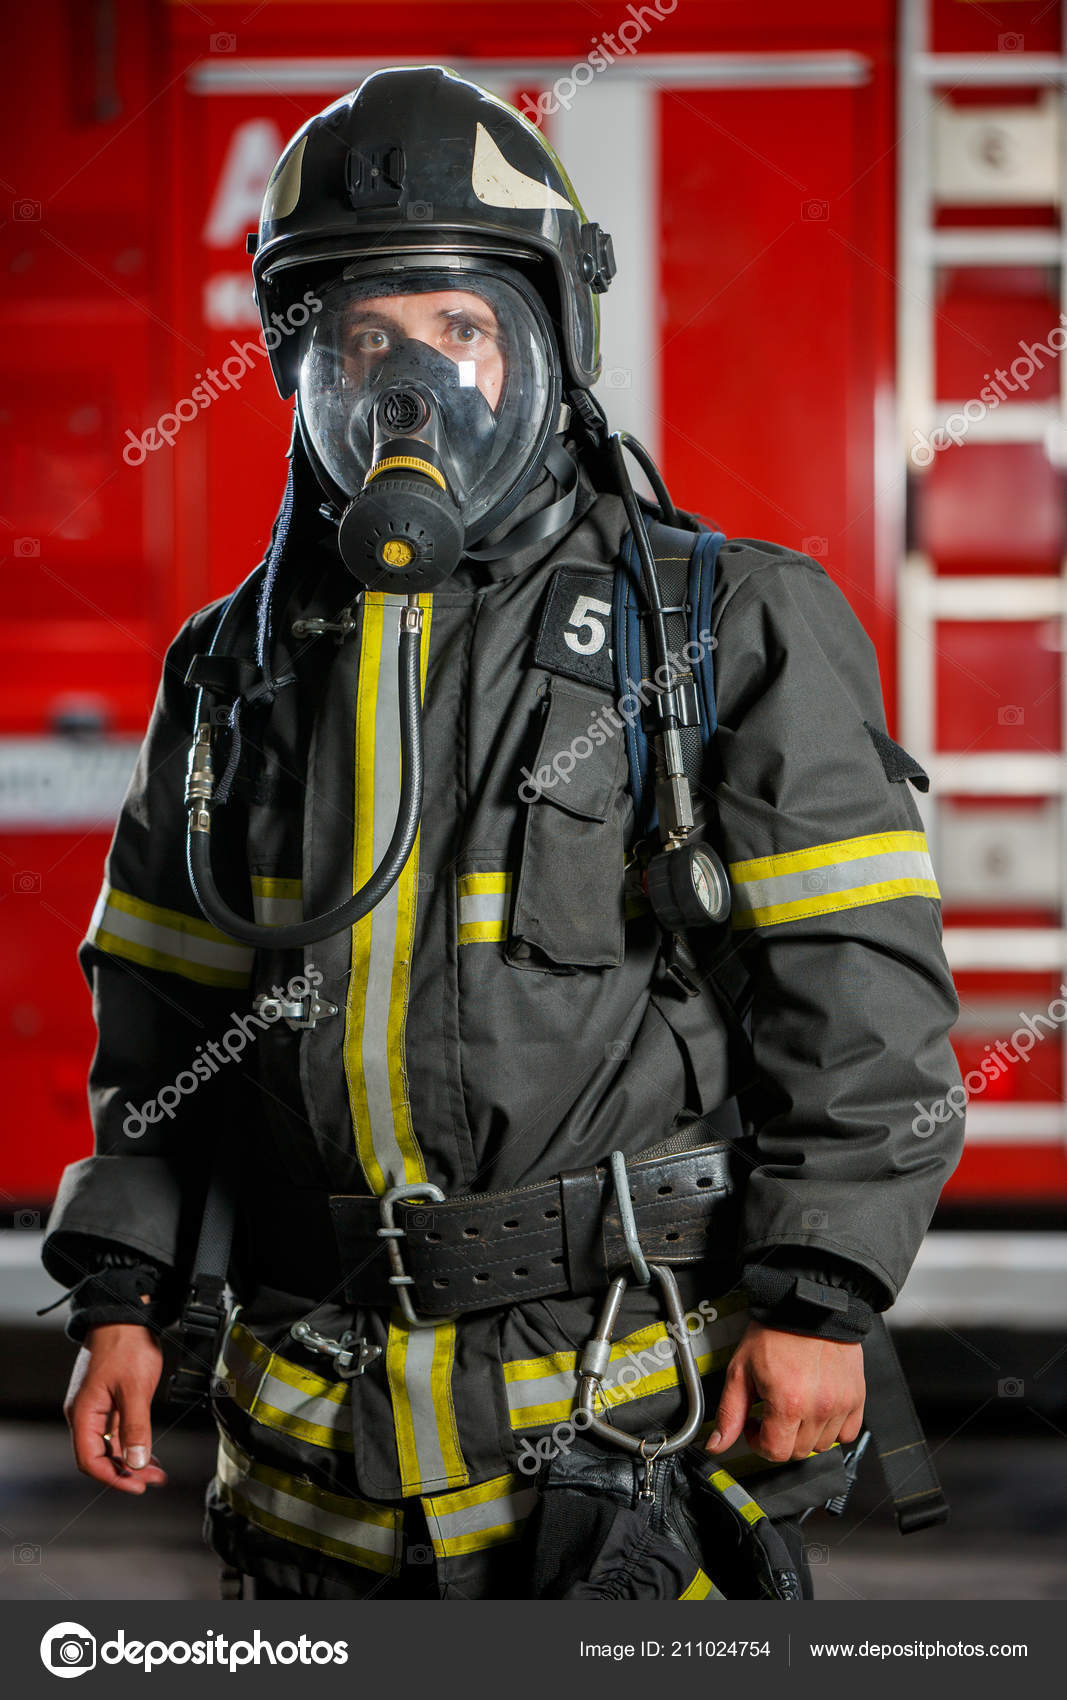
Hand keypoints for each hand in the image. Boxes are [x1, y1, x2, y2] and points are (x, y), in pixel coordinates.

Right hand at [63, 1324, 167, 1494]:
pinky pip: (117, 1429)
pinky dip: (132, 1441)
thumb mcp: (135, 1388)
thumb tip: (136, 1462)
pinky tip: (149, 1449)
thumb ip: (136, 1427)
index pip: (90, 1460)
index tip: (138, 1486)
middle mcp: (85, 1414)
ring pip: (111, 1444)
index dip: (113, 1478)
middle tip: (154, 1480)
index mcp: (83, 1414)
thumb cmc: (126, 1345)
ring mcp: (96, 1407)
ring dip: (132, 1458)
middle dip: (127, 1471)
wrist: (125, 1314)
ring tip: (157, 1470)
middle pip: (100, 1456)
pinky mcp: (107, 1399)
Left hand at [705, 1319, 864, 1463]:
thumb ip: (730, 1412)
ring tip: (795, 1406)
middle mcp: (818, 1407)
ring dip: (805, 1434)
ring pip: (821, 1445)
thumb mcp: (741, 1370)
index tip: (755, 1425)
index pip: (774, 1451)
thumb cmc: (775, 1332)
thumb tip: (717, 1444)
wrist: (806, 1306)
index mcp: (788, 1403)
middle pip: (797, 1452)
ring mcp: (841, 1404)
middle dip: (780, 1437)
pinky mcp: (856, 1397)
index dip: (758, 1442)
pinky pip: (847, 1433)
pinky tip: (818, 1409)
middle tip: (772, 1412)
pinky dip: (832, 1428)